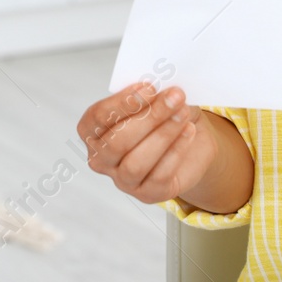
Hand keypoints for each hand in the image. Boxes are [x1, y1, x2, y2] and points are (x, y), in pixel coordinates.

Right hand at [77, 83, 217, 204]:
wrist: (188, 141)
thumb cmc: (162, 116)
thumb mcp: (155, 98)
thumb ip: (150, 94)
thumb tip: (161, 89)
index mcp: (93, 130)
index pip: (97, 118)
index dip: (122, 103)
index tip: (148, 87)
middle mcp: (102, 158)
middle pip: (117, 142)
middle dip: (148, 117)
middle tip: (174, 97)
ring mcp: (122, 180)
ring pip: (135, 163)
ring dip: (163, 135)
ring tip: (182, 113)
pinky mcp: (147, 194)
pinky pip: (159, 176)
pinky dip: (176, 151)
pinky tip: (188, 131)